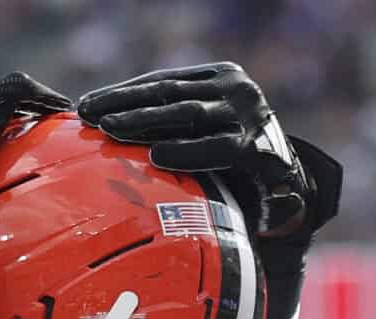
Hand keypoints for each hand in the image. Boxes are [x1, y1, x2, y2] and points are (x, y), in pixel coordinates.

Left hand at [76, 62, 333, 240]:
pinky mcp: (259, 147)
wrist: (289, 185)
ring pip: (187, 113)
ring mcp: (249, 114)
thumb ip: (172, 119)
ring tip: (109, 129)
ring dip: (144, 122)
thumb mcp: (205, 127)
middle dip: (124, 103)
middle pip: (168, 92)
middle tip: (87, 113)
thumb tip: (109, 122)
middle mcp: (237, 87)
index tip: (86, 104)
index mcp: (220, 75)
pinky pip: (215, 149)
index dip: (123, 91)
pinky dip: (185, 152)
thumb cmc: (235, 159)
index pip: (162, 80)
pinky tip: (156, 155)